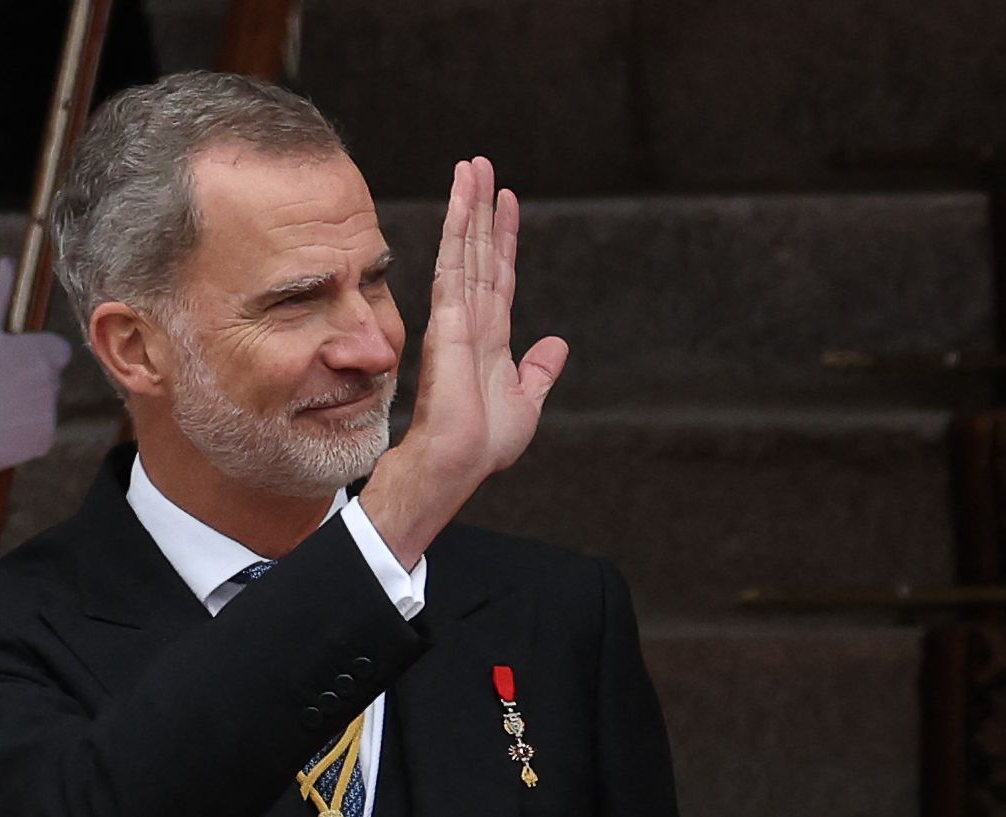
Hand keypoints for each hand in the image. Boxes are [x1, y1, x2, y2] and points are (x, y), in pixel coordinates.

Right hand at [0, 260, 72, 479]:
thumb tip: (7, 263)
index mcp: (43, 353)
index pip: (58, 348)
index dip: (36, 352)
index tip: (13, 358)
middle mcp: (54, 383)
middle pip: (49, 377)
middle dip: (29, 378)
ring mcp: (50, 415)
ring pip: (43, 405)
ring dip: (24, 404)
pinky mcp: (44, 442)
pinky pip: (37, 432)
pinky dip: (21, 430)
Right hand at [358, 158, 568, 564]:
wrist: (459, 462)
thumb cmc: (483, 443)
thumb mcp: (527, 403)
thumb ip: (539, 371)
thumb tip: (557, 344)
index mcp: (492, 336)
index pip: (500, 274)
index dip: (505, 238)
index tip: (508, 202)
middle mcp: (473, 318)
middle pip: (480, 251)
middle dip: (482, 208)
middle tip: (482, 165)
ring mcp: (458, 315)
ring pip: (465, 248)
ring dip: (468, 207)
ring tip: (471, 166)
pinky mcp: (448, 320)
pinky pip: (455, 265)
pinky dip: (459, 231)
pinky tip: (462, 202)